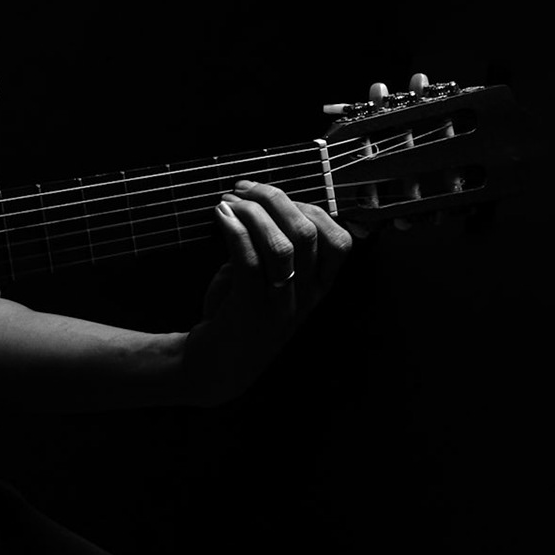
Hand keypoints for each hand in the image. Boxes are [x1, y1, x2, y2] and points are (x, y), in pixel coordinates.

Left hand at [180, 179, 352, 404]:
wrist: (216, 365)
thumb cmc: (239, 312)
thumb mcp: (266, 278)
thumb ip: (272, 246)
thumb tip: (261, 200)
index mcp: (318, 287)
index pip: (339, 240)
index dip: (307, 207)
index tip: (269, 192)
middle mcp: (307, 298)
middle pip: (307, 234)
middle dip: (275, 200)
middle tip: (243, 189)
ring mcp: (282, 306)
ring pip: (282, 246)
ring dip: (253, 213)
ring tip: (228, 200)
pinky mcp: (251, 312)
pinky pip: (249, 262)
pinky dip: (235, 231)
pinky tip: (221, 215)